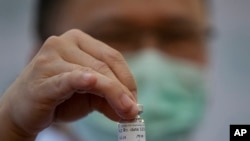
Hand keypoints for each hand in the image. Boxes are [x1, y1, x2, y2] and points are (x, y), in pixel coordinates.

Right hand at [0, 29, 137, 139]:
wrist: (24, 108)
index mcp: (78, 40)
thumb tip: (132, 109)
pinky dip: (81, 80)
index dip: (127, 79)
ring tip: (125, 112)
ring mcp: (51, 57)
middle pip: (104, 65)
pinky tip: (91, 82)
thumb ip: (110, 98)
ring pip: (92, 73)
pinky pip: (67, 78)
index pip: (111, 56)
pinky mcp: (43, 76)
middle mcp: (64, 42)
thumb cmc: (58, 97)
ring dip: (113, 94)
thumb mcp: (89, 95)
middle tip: (133, 111)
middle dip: (122, 90)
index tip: (135, 100)